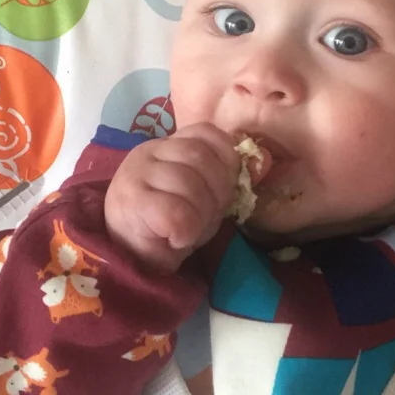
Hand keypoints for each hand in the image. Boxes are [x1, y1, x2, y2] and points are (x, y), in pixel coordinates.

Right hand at [103, 125, 247, 272]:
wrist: (134, 261)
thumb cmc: (171, 227)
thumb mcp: (206, 198)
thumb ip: (228, 178)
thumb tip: (264, 161)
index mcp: (167, 146)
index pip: (205, 133)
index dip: (225, 160)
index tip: (224, 189)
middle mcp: (148, 152)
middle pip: (199, 157)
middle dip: (215, 191)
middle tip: (206, 215)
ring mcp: (135, 175)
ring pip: (187, 183)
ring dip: (200, 214)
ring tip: (190, 229)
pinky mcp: (130, 203)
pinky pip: (175, 212)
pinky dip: (185, 231)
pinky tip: (176, 238)